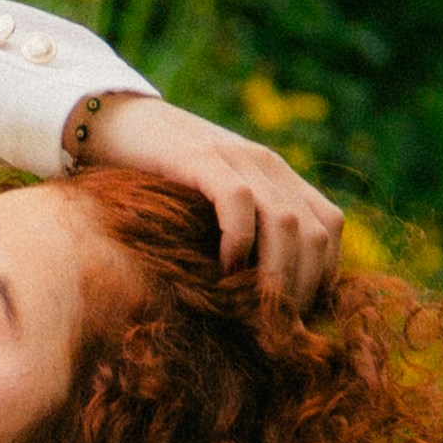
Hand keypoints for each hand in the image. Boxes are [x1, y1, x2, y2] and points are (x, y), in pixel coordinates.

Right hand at [75, 93, 343, 306]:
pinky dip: (238, 240)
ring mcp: (236, 158)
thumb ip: (242, 229)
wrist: (114, 119)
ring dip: (276, 274)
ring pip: (287, 222)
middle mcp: (266, 164)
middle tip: (275, 323)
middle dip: (302, 285)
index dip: (323, 273)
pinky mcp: (200, 157)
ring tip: (254, 307)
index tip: (295, 310)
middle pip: (315, 232)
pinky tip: (224, 267)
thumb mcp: (212, 203)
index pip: (329, 225)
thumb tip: (259, 293)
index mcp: (277, 174)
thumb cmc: (158, 177)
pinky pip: (237, 202)